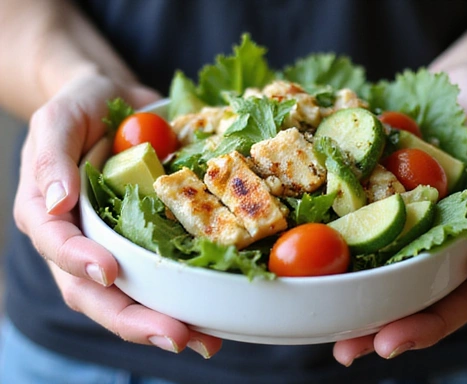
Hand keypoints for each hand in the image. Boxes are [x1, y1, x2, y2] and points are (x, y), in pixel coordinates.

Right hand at [13, 72, 222, 356]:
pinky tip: (215, 316)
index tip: (109, 271)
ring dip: (166, 322)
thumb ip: (50, 156)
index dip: (80, 262)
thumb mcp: (59, 119)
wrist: (116, 103)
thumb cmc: (81, 108)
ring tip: (203, 341)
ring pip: (132, 297)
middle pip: (97, 293)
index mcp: (50, 216)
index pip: (57, 247)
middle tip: (177, 336)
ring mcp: (116, 246)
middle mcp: (81, 242)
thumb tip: (56, 202)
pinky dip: (186, 297)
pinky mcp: (150, 242)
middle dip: (135, 319)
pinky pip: (164, 275)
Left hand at [332, 65, 466, 365]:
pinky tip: (328, 300)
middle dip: (415, 326)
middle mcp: (457, 242)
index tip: (464, 287)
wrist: (455, 90)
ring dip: (378, 321)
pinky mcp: (393, 221)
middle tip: (378, 347)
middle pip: (443, 296)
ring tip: (344, 346)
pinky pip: (375, 254)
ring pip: (405, 288)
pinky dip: (356, 281)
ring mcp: (423, 235)